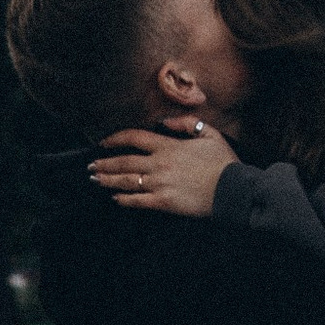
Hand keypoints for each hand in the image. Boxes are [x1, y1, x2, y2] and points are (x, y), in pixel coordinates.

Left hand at [89, 124, 236, 218]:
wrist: (232, 190)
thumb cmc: (223, 163)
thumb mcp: (209, 134)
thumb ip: (186, 124)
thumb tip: (165, 122)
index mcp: (169, 146)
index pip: (134, 138)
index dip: (115, 139)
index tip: (104, 142)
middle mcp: (160, 164)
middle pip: (124, 162)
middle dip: (105, 163)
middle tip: (91, 166)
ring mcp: (160, 184)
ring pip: (126, 181)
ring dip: (108, 180)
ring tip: (96, 180)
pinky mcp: (164, 202)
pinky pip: (137, 201)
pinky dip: (124, 199)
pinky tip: (115, 198)